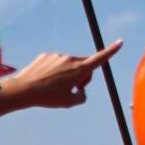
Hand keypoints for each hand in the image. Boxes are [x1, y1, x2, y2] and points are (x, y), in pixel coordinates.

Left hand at [0, 42, 120, 112]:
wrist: (24, 89)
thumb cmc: (48, 97)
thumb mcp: (69, 102)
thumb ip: (81, 96)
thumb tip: (81, 90)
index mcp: (79, 69)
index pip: (99, 58)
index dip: (111, 51)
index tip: (120, 42)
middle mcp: (70, 59)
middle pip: (84, 64)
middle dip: (83, 75)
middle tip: (75, 89)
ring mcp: (57, 56)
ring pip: (68, 65)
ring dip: (67, 74)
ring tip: (54, 87)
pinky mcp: (46, 55)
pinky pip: (55, 63)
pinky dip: (54, 71)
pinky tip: (45, 80)